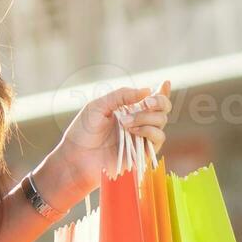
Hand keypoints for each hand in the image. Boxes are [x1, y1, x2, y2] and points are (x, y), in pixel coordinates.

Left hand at [45, 80, 172, 203]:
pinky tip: (132, 131)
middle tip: (146, 103)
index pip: (151, 99)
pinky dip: (149, 130)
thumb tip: (148, 90)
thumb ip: (121, 95)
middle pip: (163, 108)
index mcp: (128, 110)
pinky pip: (158, 138)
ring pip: (161, 121)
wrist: (76, 158)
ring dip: (146, 117)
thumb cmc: (83, 132)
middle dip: (159, 102)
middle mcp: (138, 122)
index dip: (162, 91)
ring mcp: (141, 137)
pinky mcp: (143, 153)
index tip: (165, 83)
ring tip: (125, 123)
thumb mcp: (98, 106)